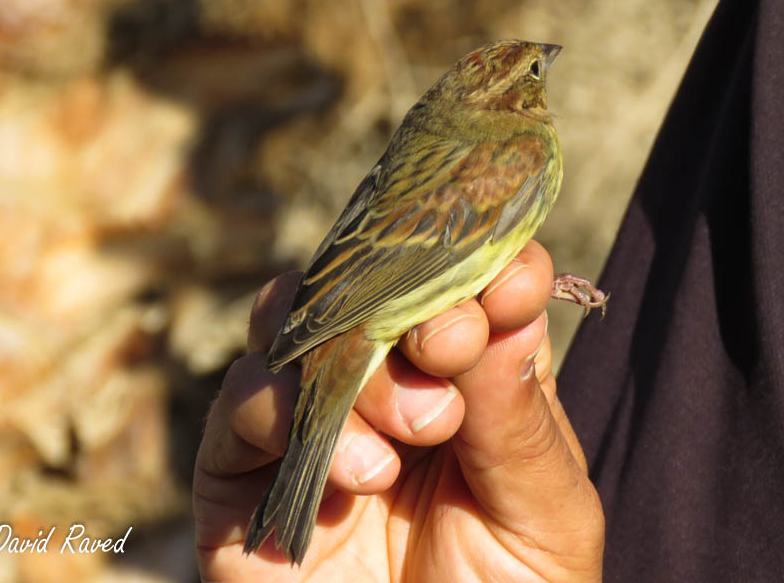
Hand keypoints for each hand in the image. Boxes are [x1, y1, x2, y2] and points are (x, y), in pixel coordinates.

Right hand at [193, 240, 603, 581]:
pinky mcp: (242, 474)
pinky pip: (240, 402)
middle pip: (370, 289)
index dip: (483, 267)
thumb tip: (505, 301)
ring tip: (417, 432)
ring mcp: (308, 423)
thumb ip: (520, 419)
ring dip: (358, 366)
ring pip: (296, 323)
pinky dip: (288, 413)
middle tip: (450, 349)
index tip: (510, 283)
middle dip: (414, 307)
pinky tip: (359, 475)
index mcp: (468, 385)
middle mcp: (384, 388)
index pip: (465, 288)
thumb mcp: (543, 518)